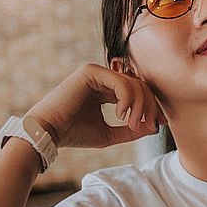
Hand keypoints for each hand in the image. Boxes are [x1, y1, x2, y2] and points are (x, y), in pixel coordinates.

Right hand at [26, 63, 164, 148]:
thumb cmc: (74, 134)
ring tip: (132, 124)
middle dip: (149, 107)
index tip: (157, 125)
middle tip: (148, 126)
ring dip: (139, 106)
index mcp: (107, 90)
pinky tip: (122, 115)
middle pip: (140, 86)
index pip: (138, 93)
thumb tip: (154, 127)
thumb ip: (131, 130)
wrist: (48, 132)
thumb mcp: (109, 133)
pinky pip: (121, 82)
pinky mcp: (91, 71)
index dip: (151, 108)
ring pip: (133, 83)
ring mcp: (97, 73)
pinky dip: (127, 99)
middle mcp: (103, 79)